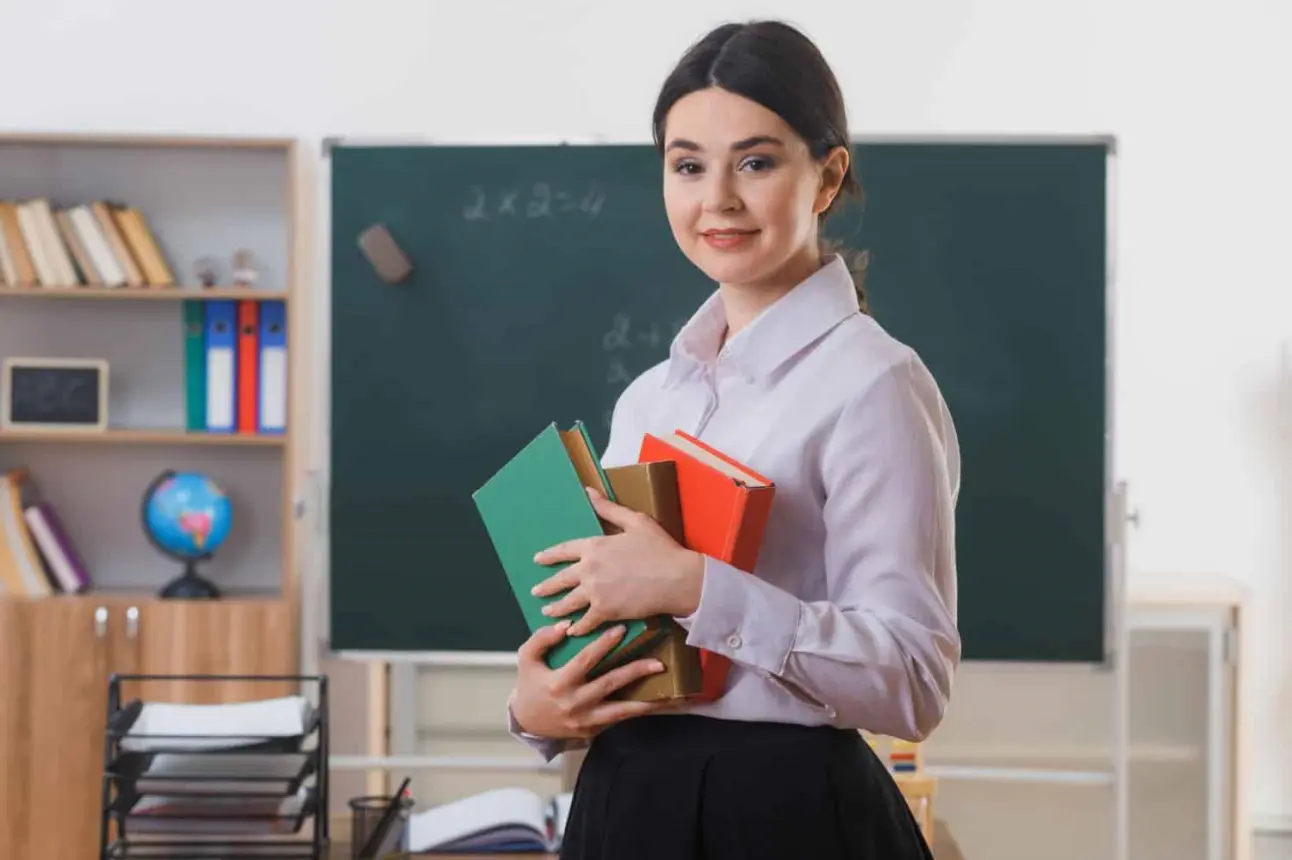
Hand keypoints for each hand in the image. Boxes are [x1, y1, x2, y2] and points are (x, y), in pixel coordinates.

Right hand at [510, 620, 674, 738]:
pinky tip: (655, 705)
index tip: (621, 630)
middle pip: (610, 684)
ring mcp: (585, 720)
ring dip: (645, 702)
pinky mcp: (592, 730)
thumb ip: (541, 639)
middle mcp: (575, 703)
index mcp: (559, 683)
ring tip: (668, 694)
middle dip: (635, 672)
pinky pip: (617, 720)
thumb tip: (565, 626)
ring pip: (620, 710)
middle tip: (658, 662)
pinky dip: (636, 712)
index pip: (586, 660)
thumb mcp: (526, 659)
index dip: (604, 644)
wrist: (526, 723)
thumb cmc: (529, 685)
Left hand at [532, 487, 703, 636]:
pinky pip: (585, 622)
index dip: (549, 555)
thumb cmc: (659, 548)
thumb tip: (589, 492)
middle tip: (536, 592)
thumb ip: (609, 509)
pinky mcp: (605, 611)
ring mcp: (595, 592)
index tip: (538, 560)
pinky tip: (571, 631)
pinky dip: (577, 628)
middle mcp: (589, 569)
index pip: (564, 550)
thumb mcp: (635, 521)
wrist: (676, 578)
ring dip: (555, 608)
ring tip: (546, 613)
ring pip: (568, 603)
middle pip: (561, 580)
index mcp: (595, 546)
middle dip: (546, 587)